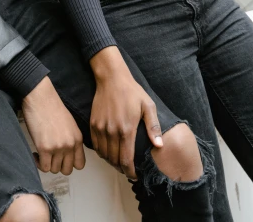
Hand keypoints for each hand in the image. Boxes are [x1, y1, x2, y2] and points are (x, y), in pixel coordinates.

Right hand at [21, 76, 84, 174]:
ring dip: (47, 163)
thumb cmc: (52, 107)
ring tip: (42, 153)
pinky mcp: (44, 148)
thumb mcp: (69, 124)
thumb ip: (71, 139)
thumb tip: (67, 154)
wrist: (40, 97)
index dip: (70, 164)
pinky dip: (39, 163)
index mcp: (77, 138)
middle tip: (51, 156)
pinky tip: (36, 153)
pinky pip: (44, 167)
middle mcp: (70, 144)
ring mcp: (58, 147)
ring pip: (54, 170)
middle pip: (67, 170)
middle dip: (58, 165)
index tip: (62, 159)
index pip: (80, 164)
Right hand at [89, 47, 162, 179]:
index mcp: (127, 129)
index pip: (126, 159)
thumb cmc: (132, 91)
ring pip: (104, 154)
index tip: (135, 175)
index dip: (130, 171)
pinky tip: (109, 152)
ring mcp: (101, 128)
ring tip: (119, 162)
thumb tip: (159, 146)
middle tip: (128, 169)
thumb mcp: (148, 106)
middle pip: (114, 159)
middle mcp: (112, 131)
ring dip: (111, 161)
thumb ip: (153, 127)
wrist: (111, 78)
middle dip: (122, 168)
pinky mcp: (93, 123)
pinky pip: (96, 145)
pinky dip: (102, 153)